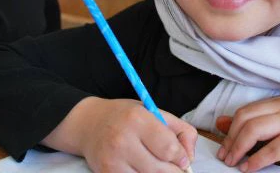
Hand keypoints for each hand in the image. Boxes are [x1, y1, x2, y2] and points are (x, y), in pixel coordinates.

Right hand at [42, 97, 195, 171]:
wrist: (89, 124)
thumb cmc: (126, 117)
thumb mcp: (155, 113)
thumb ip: (180, 130)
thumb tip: (190, 157)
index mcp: (138, 119)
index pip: (169, 149)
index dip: (181, 157)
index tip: (182, 159)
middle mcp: (123, 139)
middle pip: (161, 170)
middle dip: (173, 170)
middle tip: (173, 166)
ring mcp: (113, 159)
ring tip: (156, 165)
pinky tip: (142, 168)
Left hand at [215, 97, 279, 172]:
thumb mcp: (270, 137)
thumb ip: (248, 129)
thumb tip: (220, 123)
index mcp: (277, 104)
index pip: (244, 112)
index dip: (229, 131)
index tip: (223, 149)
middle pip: (246, 119)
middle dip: (232, 140)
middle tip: (226, 158)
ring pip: (255, 129)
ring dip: (240, 149)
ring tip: (234, 163)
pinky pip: (272, 148)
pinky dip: (257, 160)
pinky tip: (248, 168)